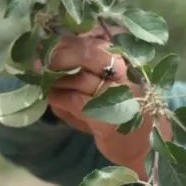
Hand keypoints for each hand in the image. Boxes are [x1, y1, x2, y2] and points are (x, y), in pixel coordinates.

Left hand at [45, 31, 157, 176]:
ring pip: (79, 78)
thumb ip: (90, 65)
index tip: (47, 41)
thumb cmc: (124, 110)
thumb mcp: (111, 83)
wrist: (144, 145)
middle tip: (41, 60)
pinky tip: (53, 98)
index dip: (69, 39)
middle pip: (89, 53)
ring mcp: (120, 96)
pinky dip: (58, 97)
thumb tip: (56, 50)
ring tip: (44, 80)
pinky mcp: (108, 119)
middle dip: (60, 54)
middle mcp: (127, 75)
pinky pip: (74, 101)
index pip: (97, 40)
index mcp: (128, 61)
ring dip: (55, 79)